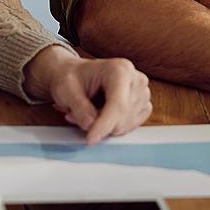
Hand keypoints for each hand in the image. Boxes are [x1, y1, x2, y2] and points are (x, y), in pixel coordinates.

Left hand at [23, 45, 152, 144]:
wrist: (78, 75)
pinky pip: (131, 126)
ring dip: (105, 126)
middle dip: (100, 125)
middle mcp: (136, 79)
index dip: (104, 125)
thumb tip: (90, 124)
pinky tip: (102, 115)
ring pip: (126, 124)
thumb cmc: (73, 78)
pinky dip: (114, 127)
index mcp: (119, 69)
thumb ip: (78, 106)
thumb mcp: (66, 89)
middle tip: (78, 116)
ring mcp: (143, 92)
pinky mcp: (143, 105)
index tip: (90, 139)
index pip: (117, 104)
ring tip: (89, 112)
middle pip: (123, 117)